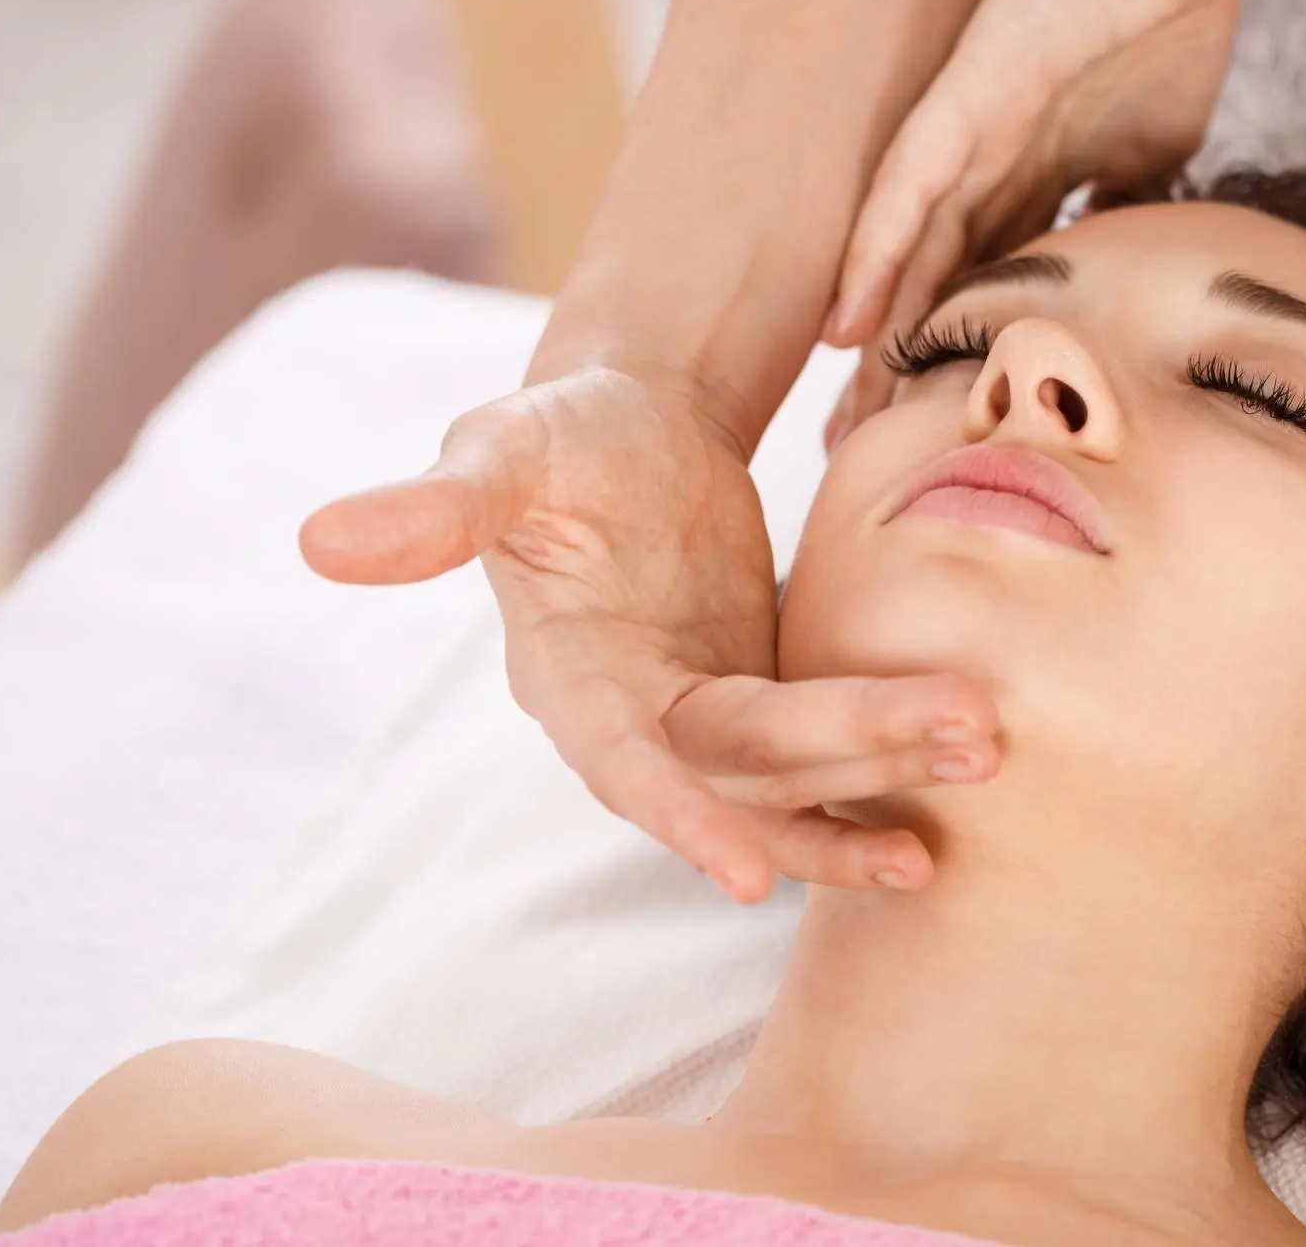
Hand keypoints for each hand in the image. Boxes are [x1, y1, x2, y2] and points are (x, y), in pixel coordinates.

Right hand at [300, 367, 998, 900]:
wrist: (632, 432)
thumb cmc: (562, 435)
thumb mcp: (502, 451)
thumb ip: (436, 507)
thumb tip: (318, 540)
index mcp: (566, 674)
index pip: (625, 761)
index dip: (682, 816)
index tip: (751, 873)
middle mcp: (635, 720)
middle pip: (748, 764)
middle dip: (851, 762)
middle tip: (967, 737)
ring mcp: (702, 723)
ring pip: (797, 774)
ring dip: (886, 776)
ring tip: (986, 758)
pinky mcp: (760, 708)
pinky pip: (820, 768)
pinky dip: (875, 790)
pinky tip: (943, 826)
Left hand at [819, 0, 1239, 449]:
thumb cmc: (1168, 26)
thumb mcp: (1154, 149)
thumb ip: (1126, 206)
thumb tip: (1132, 269)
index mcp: (1034, 176)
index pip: (984, 286)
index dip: (961, 359)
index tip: (942, 433)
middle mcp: (990, 164)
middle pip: (933, 286)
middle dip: (901, 372)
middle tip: (866, 455)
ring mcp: (974, 136)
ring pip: (907, 257)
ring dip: (875, 342)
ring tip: (843, 425)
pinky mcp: (970, 105)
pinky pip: (908, 192)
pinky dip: (876, 260)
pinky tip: (846, 327)